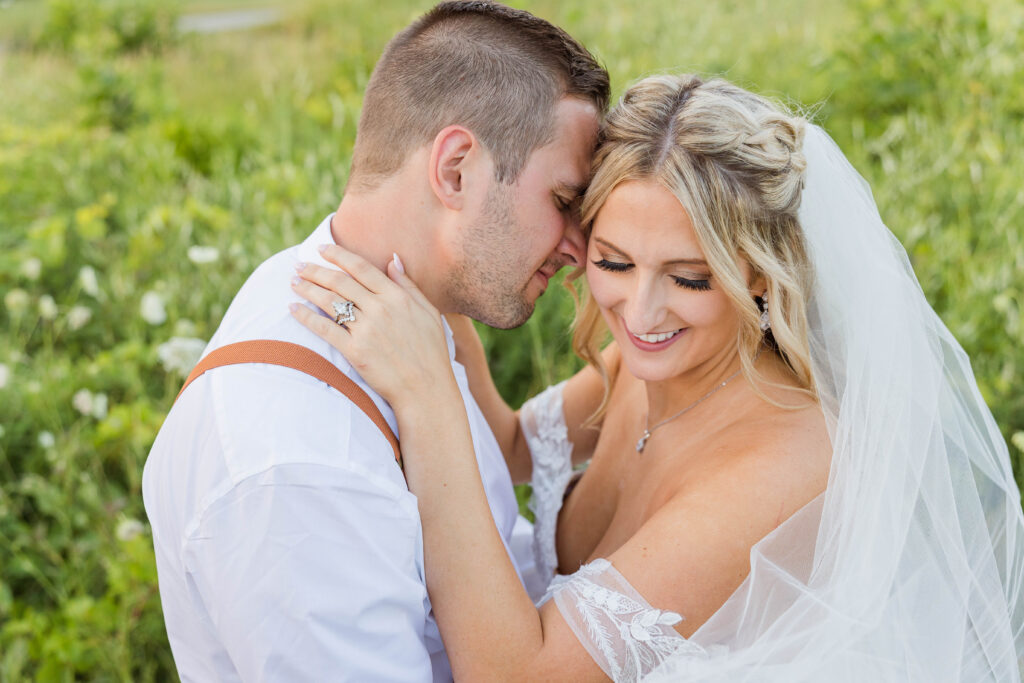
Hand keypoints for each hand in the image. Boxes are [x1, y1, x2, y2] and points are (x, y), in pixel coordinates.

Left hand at [289, 245, 455, 407]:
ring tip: (294, 282)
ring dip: (307, 289)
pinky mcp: (354, 351)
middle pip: (340, 282)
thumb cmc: (431, 351)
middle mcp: (379, 309)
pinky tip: (293, 309)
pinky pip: (324, 328)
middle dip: (316, 270)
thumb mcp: (429, 311)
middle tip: (299, 265)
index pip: (361, 268)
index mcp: (397, 296)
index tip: (322, 248)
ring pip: (329, 301)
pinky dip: (306, 317)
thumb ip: (409, 284)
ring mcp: (366, 330)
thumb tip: (393, 259)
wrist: (426, 388)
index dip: (338, 255)